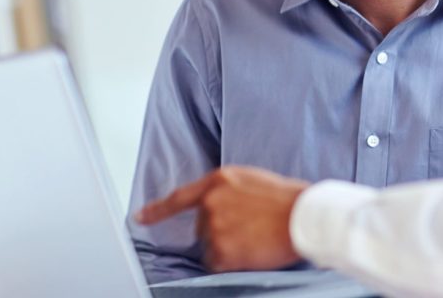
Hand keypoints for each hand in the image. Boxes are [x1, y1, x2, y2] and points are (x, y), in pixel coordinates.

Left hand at [136, 166, 310, 271]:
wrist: (303, 216)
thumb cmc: (288, 198)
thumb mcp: (254, 179)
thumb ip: (229, 189)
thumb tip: (220, 206)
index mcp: (219, 181)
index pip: (179, 198)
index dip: (157, 210)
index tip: (139, 218)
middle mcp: (211, 203)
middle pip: (202, 226)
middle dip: (221, 229)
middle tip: (251, 227)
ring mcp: (214, 228)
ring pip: (210, 246)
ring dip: (228, 246)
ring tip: (255, 237)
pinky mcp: (220, 251)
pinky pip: (217, 262)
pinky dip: (232, 261)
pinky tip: (251, 251)